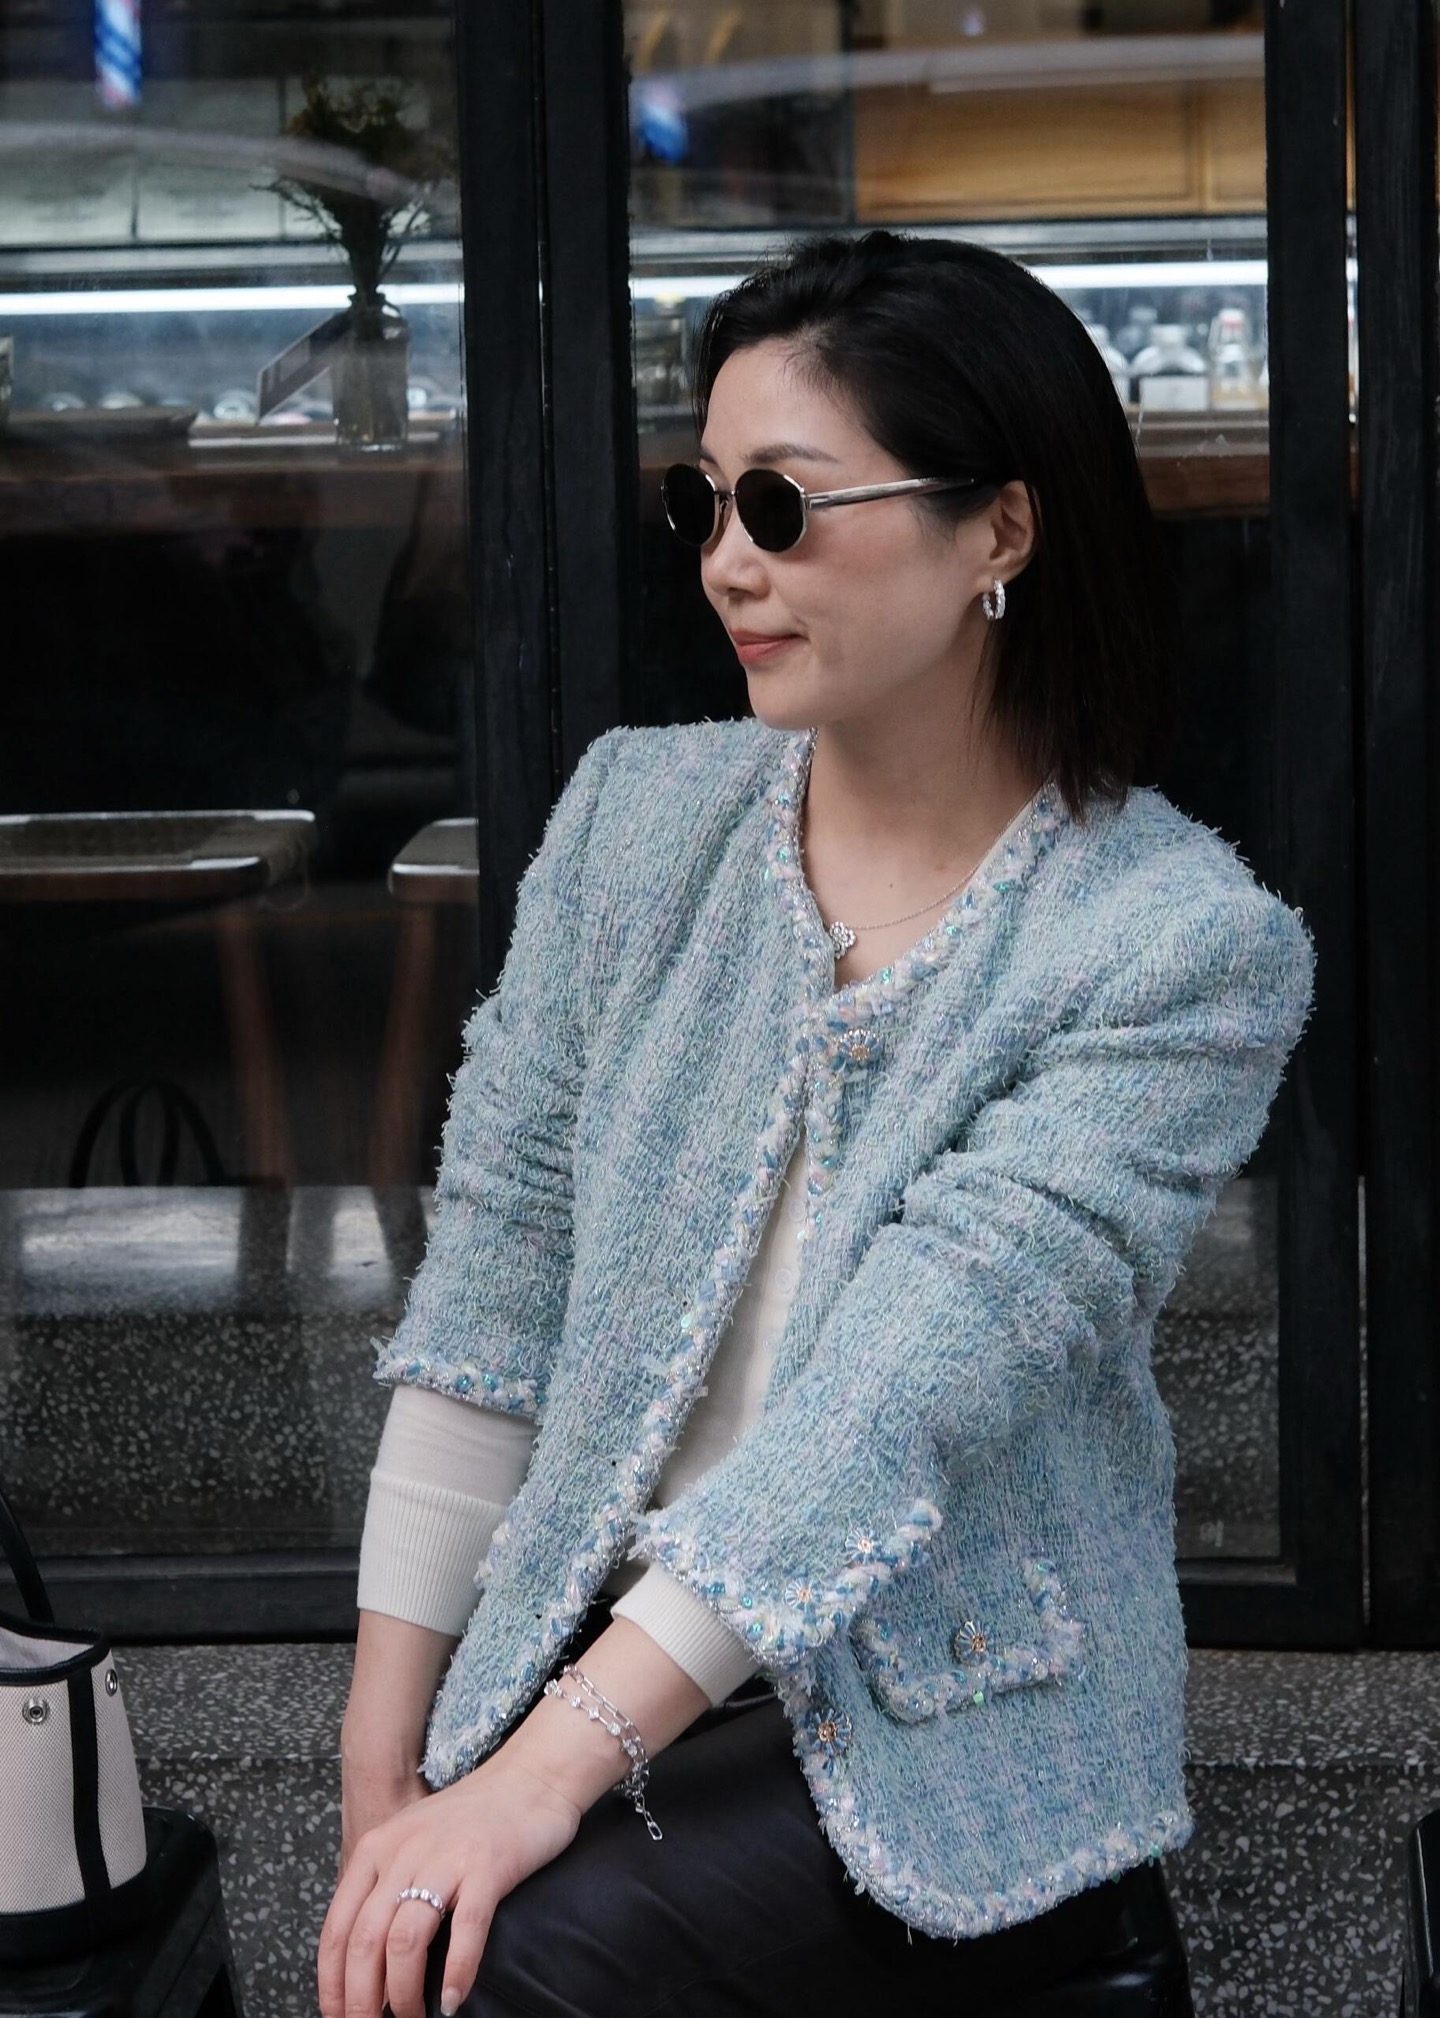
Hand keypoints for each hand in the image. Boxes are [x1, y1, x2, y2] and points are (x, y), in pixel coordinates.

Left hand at [317, 1749, 581, 2017]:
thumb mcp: (413, 1839)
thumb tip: (366, 1958)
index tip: (337, 2015)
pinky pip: (465, 1930)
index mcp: (378, 1847)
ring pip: (404, 1942)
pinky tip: (453, 1999)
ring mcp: (446, 1859)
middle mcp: (404, 1852)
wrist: (532, 1775)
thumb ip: (387, 1884)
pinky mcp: (488, 1867)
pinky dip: (456, 1972)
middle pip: (364, 1942)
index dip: (332, 1983)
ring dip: (403, 1995)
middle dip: (360, 2000)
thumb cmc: (473, 1816)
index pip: (337, 1928)